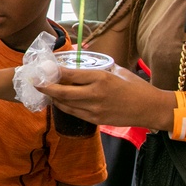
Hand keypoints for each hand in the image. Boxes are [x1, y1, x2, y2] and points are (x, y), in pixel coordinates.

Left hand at [38, 65, 170, 131]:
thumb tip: (83, 65)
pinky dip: (64, 107)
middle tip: (35, 82)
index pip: (70, 75)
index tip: (43, 68)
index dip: (53, 72)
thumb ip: (99, 69)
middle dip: (46, 87)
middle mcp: (95, 94)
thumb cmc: (136, 86)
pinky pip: (74, 113)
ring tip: (44, 91)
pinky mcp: (96, 120)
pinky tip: (59, 102)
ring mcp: (95, 109)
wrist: (150, 108)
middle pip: (63, 92)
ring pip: (66, 105)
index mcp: (101, 78)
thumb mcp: (117, 71)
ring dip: (53, 98)